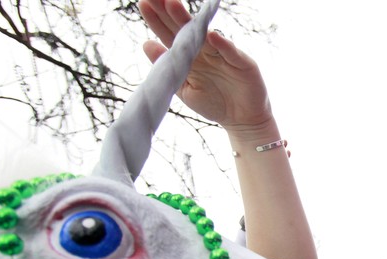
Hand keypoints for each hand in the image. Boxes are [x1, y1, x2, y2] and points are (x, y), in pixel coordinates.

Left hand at [138, 0, 275, 137]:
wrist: (242, 120)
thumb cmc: (213, 104)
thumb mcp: (184, 89)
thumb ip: (167, 68)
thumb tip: (146, 43)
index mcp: (189, 56)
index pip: (170, 34)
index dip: (157, 19)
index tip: (144, 4)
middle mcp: (205, 50)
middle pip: (185, 28)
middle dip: (169, 11)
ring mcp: (223, 54)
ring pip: (205, 35)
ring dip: (190, 21)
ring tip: (173, 5)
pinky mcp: (242, 63)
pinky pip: (230, 52)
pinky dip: (222, 44)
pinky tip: (211, 34)